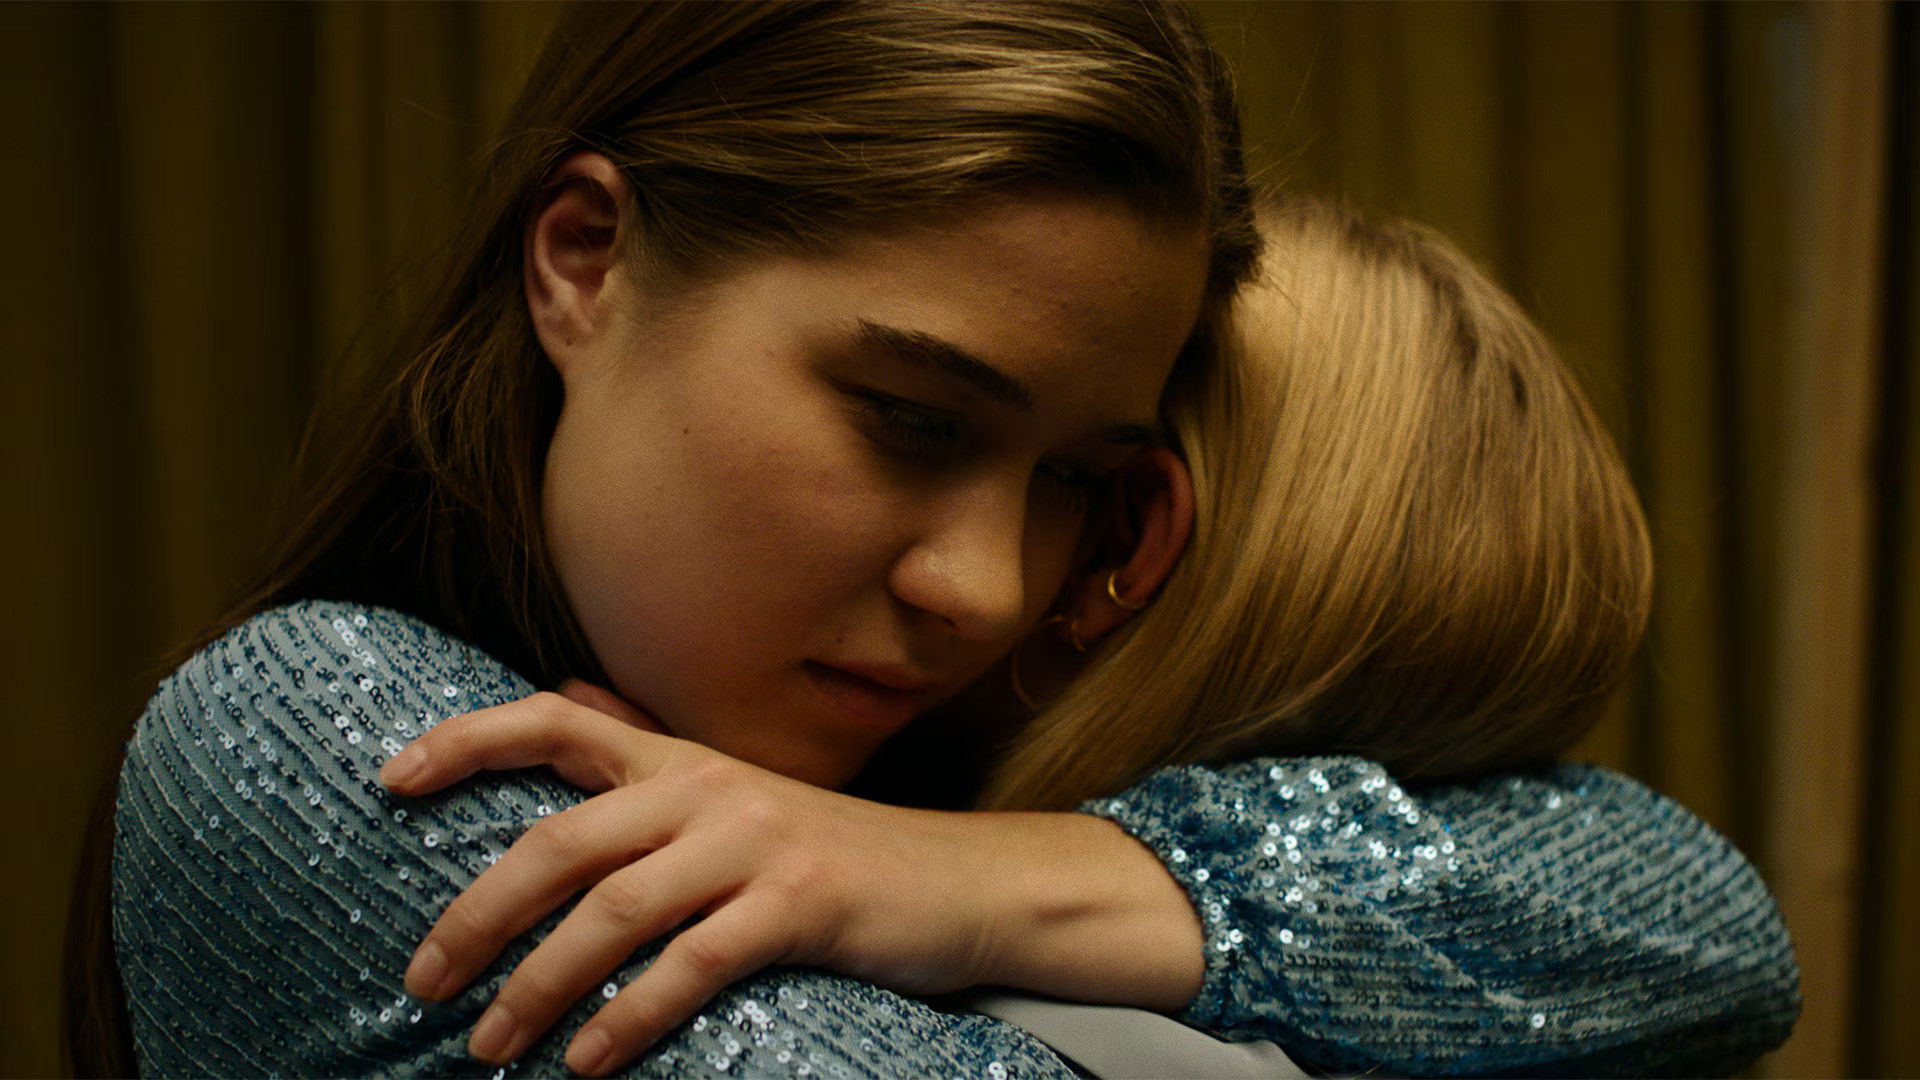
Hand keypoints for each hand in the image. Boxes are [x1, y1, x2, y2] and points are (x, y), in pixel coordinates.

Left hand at [379, 684, 1202, 1075]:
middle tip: (422, 981)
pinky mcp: (799, 904)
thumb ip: (653, 766)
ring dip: (538, 987)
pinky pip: (692, 964)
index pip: (558, 720)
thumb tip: (567, 707)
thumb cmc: (827, 857)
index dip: (468, 740)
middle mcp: (710, 789)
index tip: (388, 780)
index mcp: (684, 760)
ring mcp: (756, 844)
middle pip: (561, 840)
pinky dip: (629, 1016)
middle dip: (477, 915)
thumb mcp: (736, 802)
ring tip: (490, 1047)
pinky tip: (588, 1062)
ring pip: (615, 911)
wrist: (956, 883)